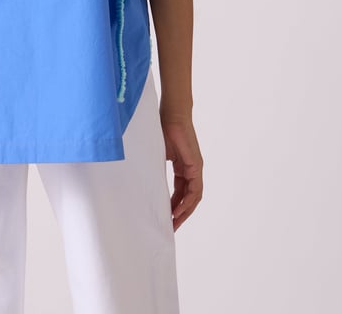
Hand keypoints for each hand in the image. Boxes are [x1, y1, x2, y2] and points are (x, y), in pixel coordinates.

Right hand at [160, 113, 203, 230]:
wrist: (172, 114)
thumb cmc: (163, 128)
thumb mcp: (158, 155)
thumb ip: (156, 169)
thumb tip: (146, 182)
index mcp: (183, 167)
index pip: (181, 193)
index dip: (174, 207)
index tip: (166, 219)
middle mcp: (192, 170)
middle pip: (189, 198)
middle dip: (180, 214)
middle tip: (171, 228)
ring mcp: (195, 168)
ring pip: (193, 197)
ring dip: (184, 211)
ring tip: (174, 224)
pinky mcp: (196, 166)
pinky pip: (194, 190)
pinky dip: (186, 202)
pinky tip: (177, 211)